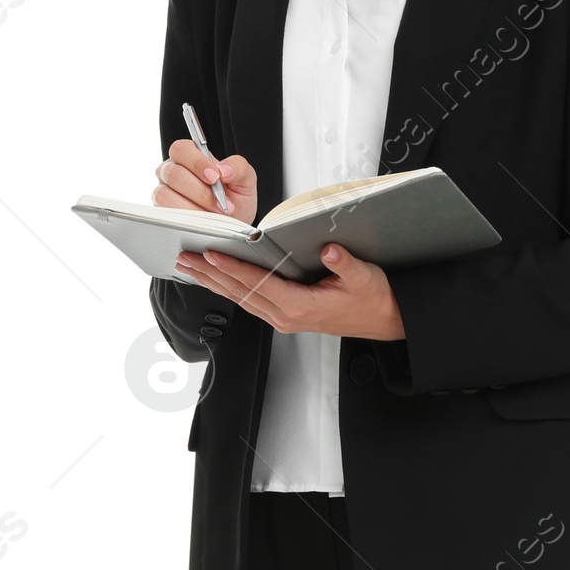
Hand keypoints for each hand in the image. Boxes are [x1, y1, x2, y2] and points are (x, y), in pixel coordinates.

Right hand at [153, 139, 258, 226]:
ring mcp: (164, 191)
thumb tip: (223, 169)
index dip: (197, 163)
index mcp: (189, 156)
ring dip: (193, 207)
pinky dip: (186, 218)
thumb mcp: (245, 179)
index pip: (182, 150)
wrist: (234, 223)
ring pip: (166, 194)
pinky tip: (202, 220)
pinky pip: (166, 213)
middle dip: (201, 192)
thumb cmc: (235, 197)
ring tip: (214, 214)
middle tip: (221, 203)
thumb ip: (238, 167)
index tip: (215, 177)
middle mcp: (172, 171)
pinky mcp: (163, 211)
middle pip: (174, 174)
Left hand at [174, 238, 405, 339]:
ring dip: (213, 282)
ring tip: (189, 267)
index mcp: (301, 307)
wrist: (385, 319)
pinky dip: (229, 288)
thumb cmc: (373, 299)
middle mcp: (287, 316)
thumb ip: (345, 264)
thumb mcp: (364, 277)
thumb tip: (330, 249)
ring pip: (240, 299)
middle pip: (240, 293)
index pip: (258, 284)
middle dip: (210, 275)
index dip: (233, 268)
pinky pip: (250, 301)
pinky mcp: (286, 314)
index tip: (211, 254)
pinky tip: (216, 279)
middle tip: (184, 259)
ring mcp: (284, 318)